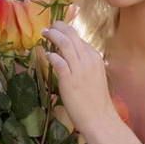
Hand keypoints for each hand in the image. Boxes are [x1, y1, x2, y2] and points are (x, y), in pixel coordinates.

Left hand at [40, 19, 114, 136]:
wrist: (99, 117)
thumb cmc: (96, 100)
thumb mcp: (94, 76)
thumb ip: (85, 65)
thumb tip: (71, 58)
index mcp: (95, 58)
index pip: (80, 39)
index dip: (67, 33)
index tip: (58, 31)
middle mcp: (88, 60)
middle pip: (72, 36)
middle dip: (59, 27)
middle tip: (50, 26)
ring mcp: (79, 69)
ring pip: (65, 44)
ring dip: (53, 36)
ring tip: (45, 33)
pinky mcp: (69, 79)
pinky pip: (58, 61)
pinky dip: (51, 55)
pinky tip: (47, 55)